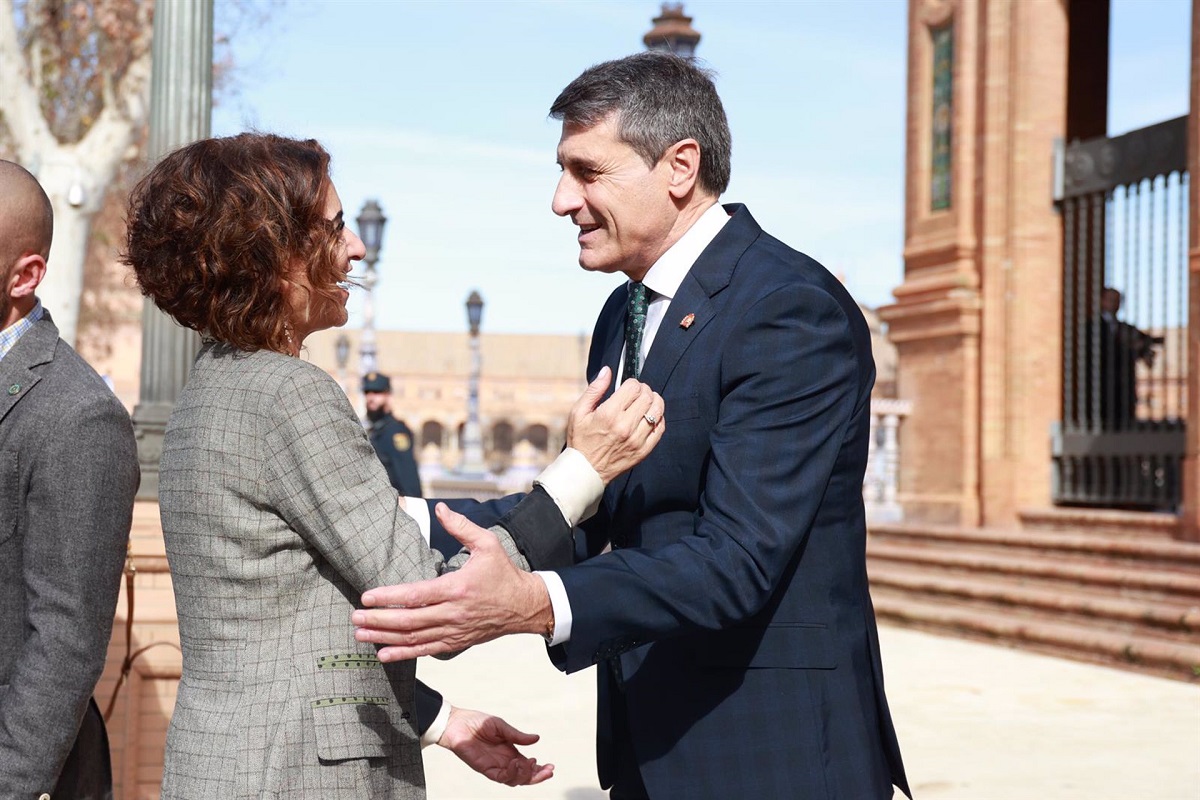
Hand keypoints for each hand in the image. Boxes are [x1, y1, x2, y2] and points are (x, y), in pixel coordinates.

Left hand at [353, 503, 552, 659]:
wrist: (524, 606)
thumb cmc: (503, 573)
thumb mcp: (487, 544)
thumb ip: (461, 526)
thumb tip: (439, 509)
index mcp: (457, 587)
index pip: (416, 595)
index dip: (389, 598)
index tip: (367, 598)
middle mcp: (453, 613)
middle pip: (409, 620)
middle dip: (378, 620)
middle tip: (354, 617)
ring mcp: (454, 631)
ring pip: (414, 638)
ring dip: (384, 638)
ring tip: (360, 634)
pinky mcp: (456, 642)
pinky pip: (425, 650)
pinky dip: (403, 653)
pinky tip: (383, 653)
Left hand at [438, 706, 554, 785]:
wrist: (457, 724)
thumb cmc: (477, 723)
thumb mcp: (501, 726)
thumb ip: (517, 735)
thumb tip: (537, 739)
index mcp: (511, 752)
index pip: (528, 765)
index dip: (539, 769)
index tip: (551, 766)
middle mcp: (504, 762)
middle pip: (524, 776)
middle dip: (538, 776)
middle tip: (548, 771)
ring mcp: (495, 766)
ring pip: (514, 780)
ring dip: (525, 775)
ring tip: (531, 763)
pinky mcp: (485, 769)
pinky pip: (500, 777)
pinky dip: (511, 774)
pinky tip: (516, 763)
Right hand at [567, 366, 665, 482]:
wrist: (586, 470)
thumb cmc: (580, 440)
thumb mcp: (579, 412)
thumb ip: (594, 389)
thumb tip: (607, 371)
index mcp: (609, 414)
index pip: (633, 388)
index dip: (632, 383)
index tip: (628, 386)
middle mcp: (625, 426)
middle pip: (647, 397)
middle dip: (644, 390)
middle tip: (637, 393)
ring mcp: (637, 440)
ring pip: (657, 411)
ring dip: (655, 401)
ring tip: (647, 401)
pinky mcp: (643, 450)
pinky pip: (660, 429)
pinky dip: (659, 418)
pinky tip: (650, 416)